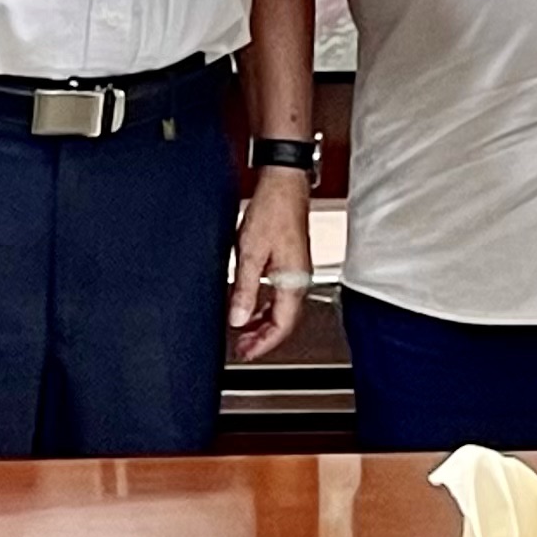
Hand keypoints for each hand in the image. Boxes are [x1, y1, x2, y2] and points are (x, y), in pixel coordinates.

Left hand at [231, 168, 314, 361]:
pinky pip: (278, 294)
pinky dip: (263, 305)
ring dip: (262, 323)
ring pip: (280, 308)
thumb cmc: (273, 209)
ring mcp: (295, 270)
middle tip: (241, 348)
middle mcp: (298, 278)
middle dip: (262, 338)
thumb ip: (244, 289)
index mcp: (293, 281)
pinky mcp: (289, 261)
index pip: (281, 326)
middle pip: (283, 321)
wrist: (283, 182)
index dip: (263, 344)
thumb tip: (238, 319)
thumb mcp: (250, 253)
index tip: (245, 353)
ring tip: (242, 332)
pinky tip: (249, 305)